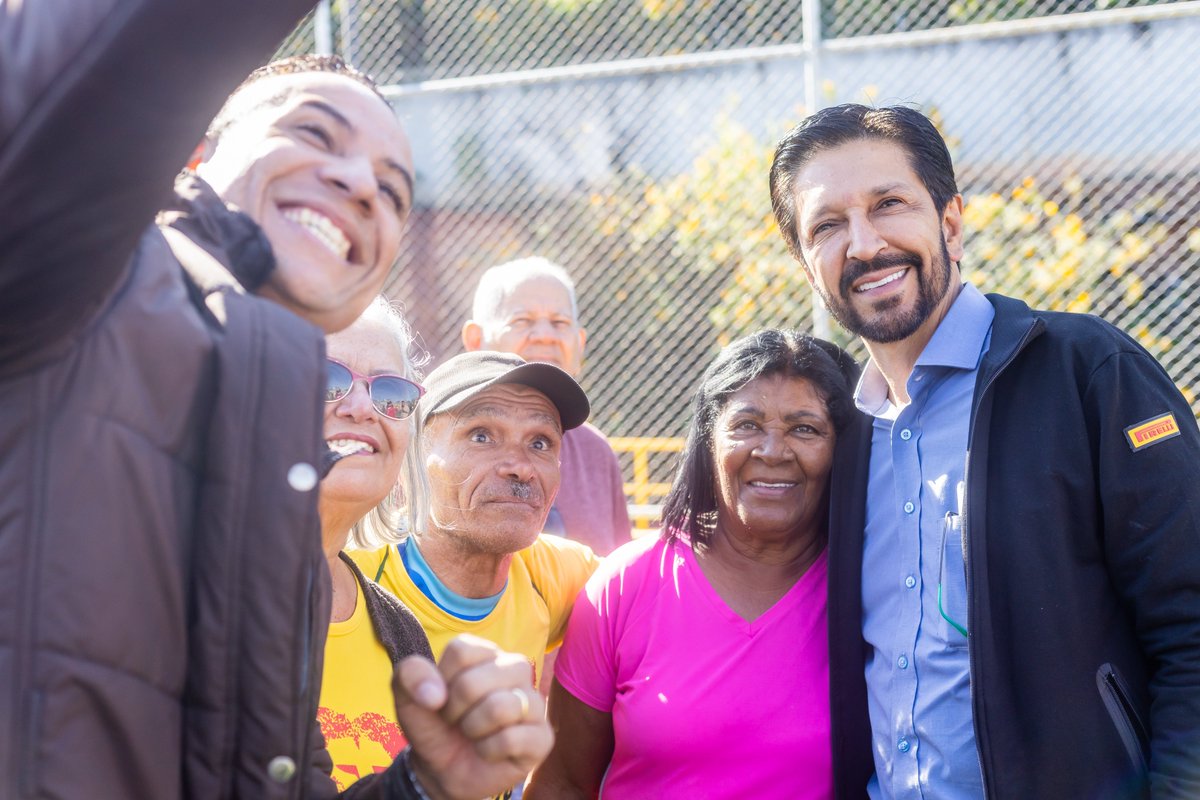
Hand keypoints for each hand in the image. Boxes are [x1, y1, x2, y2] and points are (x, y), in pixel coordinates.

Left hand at [393, 634, 552, 799]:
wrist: (443, 769)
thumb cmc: (434, 725)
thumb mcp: (408, 698)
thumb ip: (409, 676)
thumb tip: (434, 694)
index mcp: (485, 652)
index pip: (461, 652)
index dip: (441, 681)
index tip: (442, 697)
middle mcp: (514, 669)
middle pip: (475, 682)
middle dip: (454, 710)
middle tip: (457, 720)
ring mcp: (532, 702)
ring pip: (499, 708)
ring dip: (472, 730)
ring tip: (474, 733)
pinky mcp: (542, 736)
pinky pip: (511, 739)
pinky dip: (488, 751)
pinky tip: (489, 750)